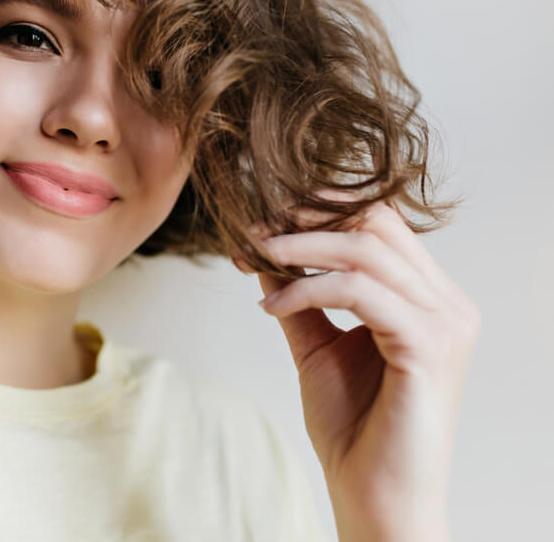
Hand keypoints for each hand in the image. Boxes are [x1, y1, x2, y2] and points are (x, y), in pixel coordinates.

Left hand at [233, 193, 480, 541]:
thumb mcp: (317, 344)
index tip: (262, 223)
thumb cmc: (353, 424)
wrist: (373, 491)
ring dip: (300, 247)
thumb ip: (299, 296)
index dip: (319, 212)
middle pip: (376, 221)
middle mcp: (446, 302)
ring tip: (256, 257)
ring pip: (366, 249)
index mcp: (427, 297)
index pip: (379, 222)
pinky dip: (307, 289)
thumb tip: (264, 252)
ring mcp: (444, 322)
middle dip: (309, 218)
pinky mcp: (428, 345)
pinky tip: (272, 307)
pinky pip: (359, 291)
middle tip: (257, 230)